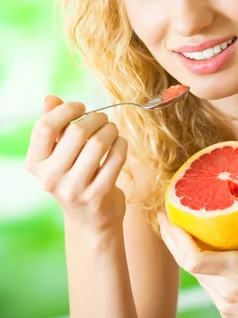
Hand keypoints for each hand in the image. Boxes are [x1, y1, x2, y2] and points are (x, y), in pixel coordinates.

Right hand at [26, 95, 128, 233]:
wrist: (89, 218)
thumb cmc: (74, 177)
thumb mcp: (58, 154)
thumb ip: (54, 127)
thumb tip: (50, 98)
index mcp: (36, 163)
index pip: (45, 126)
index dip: (66, 110)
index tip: (81, 107)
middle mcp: (50, 178)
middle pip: (76, 131)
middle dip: (96, 118)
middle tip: (103, 120)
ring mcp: (73, 189)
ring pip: (98, 143)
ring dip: (111, 130)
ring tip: (112, 131)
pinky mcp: (97, 196)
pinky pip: (116, 158)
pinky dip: (121, 145)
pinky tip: (119, 144)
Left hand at [158, 176, 237, 317]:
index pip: (194, 259)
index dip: (176, 239)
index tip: (167, 217)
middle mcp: (228, 290)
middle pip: (186, 264)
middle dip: (171, 239)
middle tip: (163, 214)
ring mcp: (225, 305)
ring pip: (195, 276)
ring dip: (183, 253)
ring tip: (177, 229)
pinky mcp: (227, 314)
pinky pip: (206, 286)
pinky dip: (199, 267)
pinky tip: (201, 253)